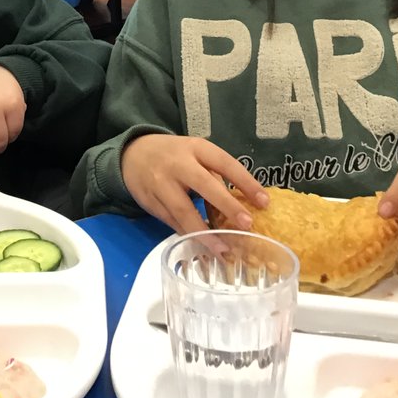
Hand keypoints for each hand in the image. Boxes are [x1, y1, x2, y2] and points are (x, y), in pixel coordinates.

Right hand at [120, 134, 269, 236]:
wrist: (132, 155)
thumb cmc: (175, 156)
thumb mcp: (196, 153)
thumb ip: (215, 174)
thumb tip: (244, 204)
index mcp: (195, 148)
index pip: (224, 163)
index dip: (245, 182)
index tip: (264, 202)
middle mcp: (177, 164)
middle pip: (203, 184)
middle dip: (226, 205)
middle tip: (246, 225)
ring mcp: (161, 184)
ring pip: (183, 210)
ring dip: (204, 232)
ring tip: (224, 249)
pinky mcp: (151, 203)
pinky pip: (172, 222)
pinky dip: (189, 235)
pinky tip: (204, 245)